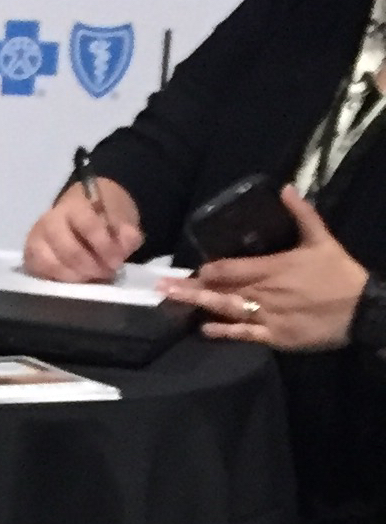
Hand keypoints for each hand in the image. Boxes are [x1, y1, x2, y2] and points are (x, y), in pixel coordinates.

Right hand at [22, 176, 141, 280]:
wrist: (85, 209)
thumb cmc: (104, 214)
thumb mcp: (122, 216)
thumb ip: (127, 231)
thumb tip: (125, 245)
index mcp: (74, 205)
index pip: (87, 225)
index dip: (104, 246)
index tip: (118, 261)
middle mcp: (49, 220)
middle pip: (67, 249)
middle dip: (90, 266)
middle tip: (106, 273)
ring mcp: (37, 238)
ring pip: (50, 264)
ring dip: (75, 276)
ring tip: (92, 277)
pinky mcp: (31, 255)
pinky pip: (40, 273)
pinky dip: (59, 280)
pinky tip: (76, 279)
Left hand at [159, 184, 367, 347]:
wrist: (362, 309)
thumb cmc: (340, 274)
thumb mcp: (322, 240)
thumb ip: (302, 214)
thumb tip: (285, 188)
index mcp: (274, 267)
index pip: (232, 267)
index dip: (209, 269)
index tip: (191, 269)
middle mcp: (266, 291)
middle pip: (222, 288)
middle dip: (191, 286)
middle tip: (161, 286)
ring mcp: (268, 315)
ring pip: (227, 309)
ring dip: (198, 304)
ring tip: (170, 301)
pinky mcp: (276, 336)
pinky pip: (244, 334)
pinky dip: (223, 332)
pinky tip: (203, 329)